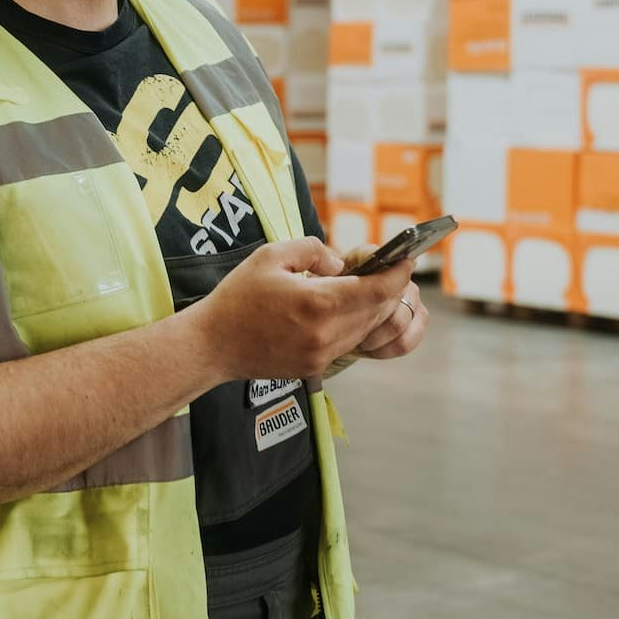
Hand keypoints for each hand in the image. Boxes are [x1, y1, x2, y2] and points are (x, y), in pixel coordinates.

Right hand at [194, 237, 414, 382]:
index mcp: (317, 303)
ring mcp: (321, 355)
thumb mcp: (271, 255)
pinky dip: (353, 324)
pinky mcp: (314, 367)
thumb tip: (340, 265)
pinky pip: (348, 343)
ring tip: (363, 287)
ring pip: (366, 329)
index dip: (397, 274)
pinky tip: (339, 309)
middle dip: (387, 289)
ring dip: (372, 308)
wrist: (212, 344)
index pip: (377, 290)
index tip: (406, 260)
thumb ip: (313, 250)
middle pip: (377, 311)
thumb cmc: (237, 297)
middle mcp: (326, 334)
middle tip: (386, 269)